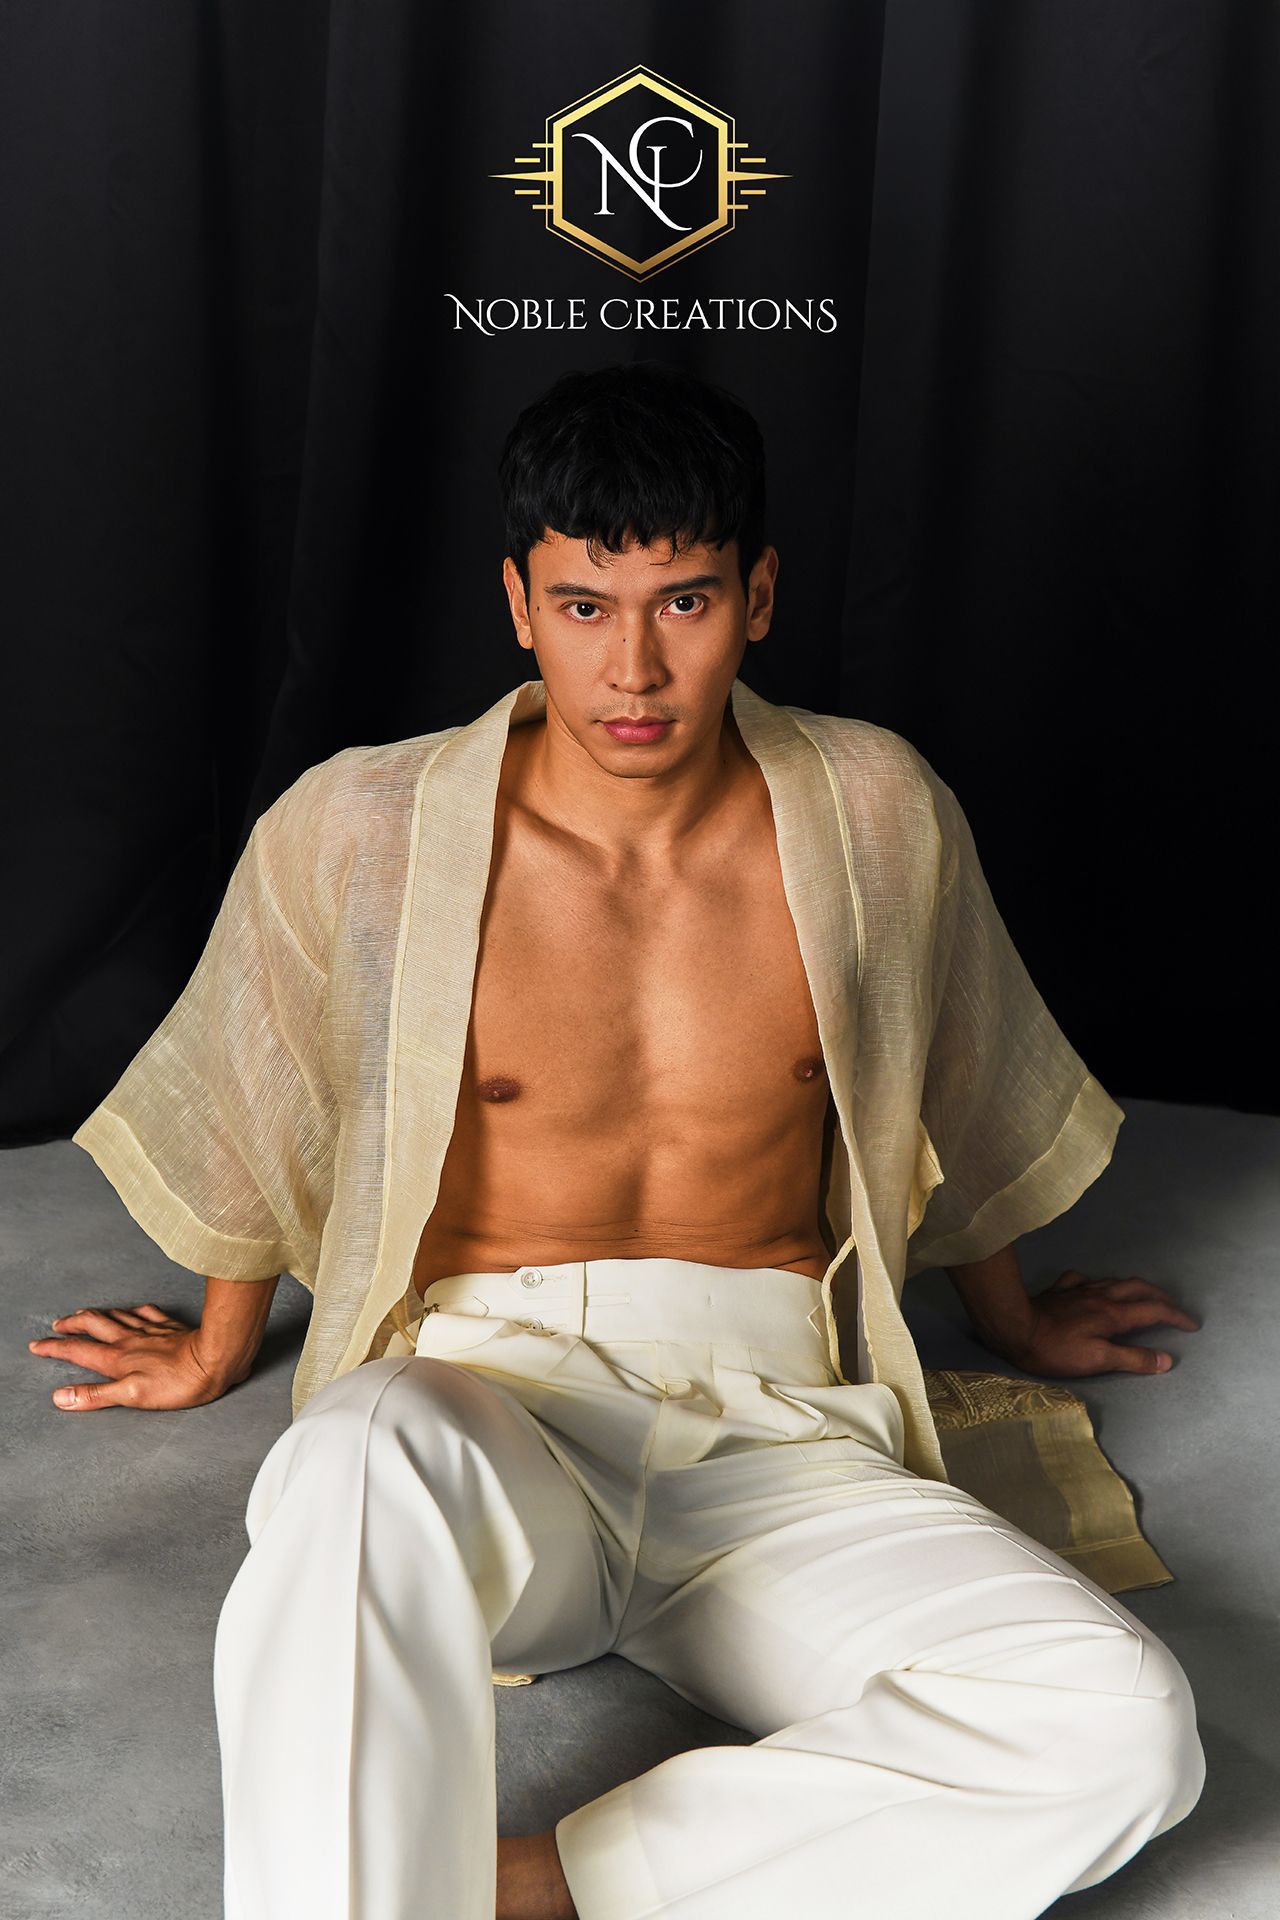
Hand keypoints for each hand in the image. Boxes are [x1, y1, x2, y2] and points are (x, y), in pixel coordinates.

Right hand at [28, 1302, 247, 1410]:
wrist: (215, 1359)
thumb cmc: (177, 1382)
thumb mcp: (131, 1396)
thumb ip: (95, 1395)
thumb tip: (61, 1397)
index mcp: (116, 1359)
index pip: (77, 1351)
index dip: (55, 1349)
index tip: (37, 1346)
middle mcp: (129, 1341)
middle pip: (93, 1326)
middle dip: (72, 1325)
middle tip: (58, 1324)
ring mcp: (150, 1331)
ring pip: (116, 1317)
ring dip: (98, 1315)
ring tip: (86, 1313)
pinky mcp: (170, 1328)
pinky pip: (147, 1313)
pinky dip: (134, 1311)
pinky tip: (134, 1310)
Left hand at [973, 1268, 1200, 1377]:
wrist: (1014, 1328)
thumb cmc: (1056, 1350)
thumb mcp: (1098, 1360)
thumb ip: (1132, 1359)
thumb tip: (1166, 1359)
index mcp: (1114, 1314)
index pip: (1154, 1311)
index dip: (1176, 1317)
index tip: (1192, 1325)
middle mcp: (1101, 1296)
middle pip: (1139, 1289)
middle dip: (1161, 1296)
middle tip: (1174, 1307)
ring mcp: (1079, 1290)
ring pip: (1114, 1281)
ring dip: (1134, 1287)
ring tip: (1143, 1295)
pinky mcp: (1059, 1291)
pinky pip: (1082, 1280)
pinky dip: (1095, 1283)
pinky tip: (1092, 1287)